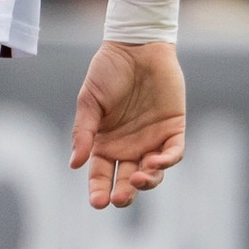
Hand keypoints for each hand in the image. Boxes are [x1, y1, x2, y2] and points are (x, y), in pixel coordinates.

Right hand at [69, 39, 185, 210]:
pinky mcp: (173, 129)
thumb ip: (84, 132)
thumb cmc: (108, 70)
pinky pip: (173, 153)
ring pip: (152, 173)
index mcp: (105, 143)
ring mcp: (152, 139)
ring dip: (146, 182)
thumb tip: (75, 164)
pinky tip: (155, 162)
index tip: (98, 202)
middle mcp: (129, 146)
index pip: (102, 175)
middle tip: (119, 198)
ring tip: (138, 178)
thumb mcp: (89, 101)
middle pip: (127, 181)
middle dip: (124, 194)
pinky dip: (166, 161)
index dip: (99, 190)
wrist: (136, 46)